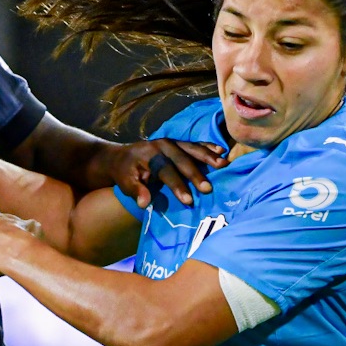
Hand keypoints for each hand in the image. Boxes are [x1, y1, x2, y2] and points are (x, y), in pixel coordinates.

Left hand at [105, 137, 224, 210]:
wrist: (122, 156)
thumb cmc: (125, 173)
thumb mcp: (125, 183)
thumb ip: (136, 191)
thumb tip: (144, 203)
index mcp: (150, 155)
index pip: (166, 171)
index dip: (177, 186)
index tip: (188, 200)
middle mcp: (163, 145)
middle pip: (182, 159)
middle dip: (196, 174)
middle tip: (208, 188)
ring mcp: (173, 142)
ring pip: (192, 149)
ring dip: (208, 157)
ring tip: (223, 165)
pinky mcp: (179, 142)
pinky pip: (195, 143)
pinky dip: (208, 146)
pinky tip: (221, 150)